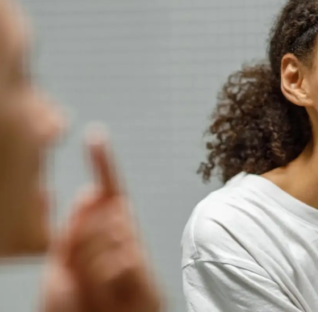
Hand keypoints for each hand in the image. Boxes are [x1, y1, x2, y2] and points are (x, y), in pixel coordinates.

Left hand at [40, 126, 163, 311]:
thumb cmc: (77, 307)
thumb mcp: (62, 264)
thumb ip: (75, 227)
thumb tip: (90, 190)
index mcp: (103, 230)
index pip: (106, 188)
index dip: (102, 161)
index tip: (96, 136)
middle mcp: (122, 234)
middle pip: (99, 211)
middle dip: (79, 239)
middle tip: (77, 272)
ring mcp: (133, 250)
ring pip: (109, 233)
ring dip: (89, 263)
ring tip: (92, 289)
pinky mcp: (142, 268)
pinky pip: (121, 256)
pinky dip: (104, 277)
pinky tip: (110, 293)